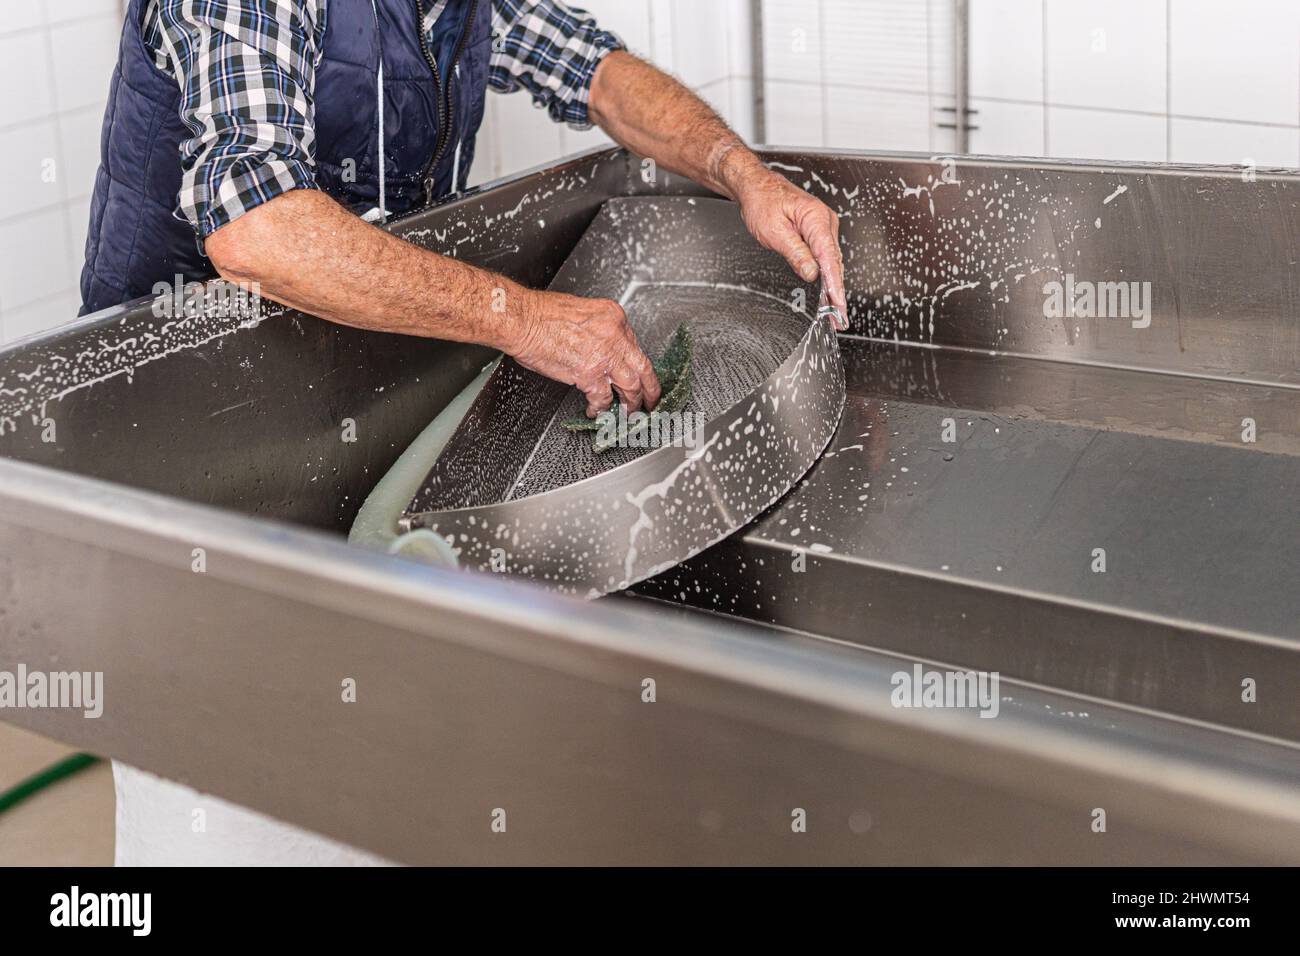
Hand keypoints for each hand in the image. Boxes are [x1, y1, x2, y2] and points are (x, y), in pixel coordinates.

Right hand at [510, 290, 660, 416]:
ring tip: (629, 413)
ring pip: (632, 386)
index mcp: (614, 317)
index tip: (637, 374)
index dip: (635, 364)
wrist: (522, 320)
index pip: (635, 345)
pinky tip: (596, 411)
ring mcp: (605, 356)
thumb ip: (597, 330)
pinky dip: (601, 408)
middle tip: (651, 401)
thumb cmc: (540, 314)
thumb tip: (599, 348)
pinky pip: (604, 398)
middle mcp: (615, 335)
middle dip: (651, 389)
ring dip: (631, 403)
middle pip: (644, 367)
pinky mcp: (590, 374)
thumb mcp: (581, 311)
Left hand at [725, 159, 847, 327]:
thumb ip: (795, 253)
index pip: (830, 257)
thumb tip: (811, 273)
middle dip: (837, 291)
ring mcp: (824, 225)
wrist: (756, 186)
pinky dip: (828, 274)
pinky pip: (826, 255)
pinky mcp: (818, 230)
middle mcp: (825, 221)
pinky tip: (829, 291)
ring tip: (835, 310)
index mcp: (816, 218)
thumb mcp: (774, 232)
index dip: (834, 283)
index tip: (838, 303)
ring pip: (832, 260)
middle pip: (835, 262)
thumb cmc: (762, 201)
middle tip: (838, 317)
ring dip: (833, 285)